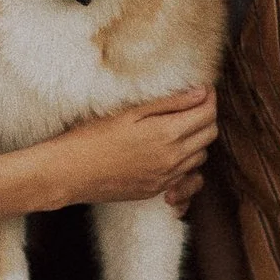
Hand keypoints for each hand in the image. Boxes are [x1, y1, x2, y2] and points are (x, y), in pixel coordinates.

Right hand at [52, 86, 216, 209]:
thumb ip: (169, 103)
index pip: (208, 113)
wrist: (69, 172)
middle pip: (210, 134)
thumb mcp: (130, 112)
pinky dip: (185, 162)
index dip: (209, 97)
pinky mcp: (156, 190)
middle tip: (191, 105)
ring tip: (177, 126)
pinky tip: (168, 151)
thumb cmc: (92, 136)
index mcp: (167, 134)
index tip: (202, 88)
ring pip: (201, 156)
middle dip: (206, 116)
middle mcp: (172, 159)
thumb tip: (201, 93)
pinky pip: (186, 176)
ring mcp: (166, 178)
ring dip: (197, 140)